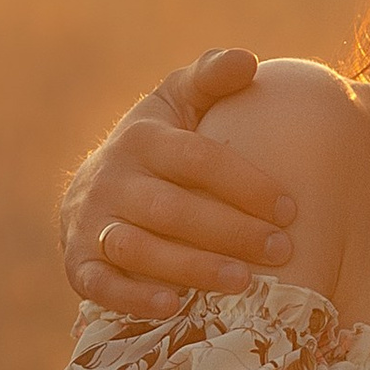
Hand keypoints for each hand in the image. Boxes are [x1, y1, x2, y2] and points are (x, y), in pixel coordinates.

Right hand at [58, 50, 297, 319]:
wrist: (93, 188)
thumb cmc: (159, 146)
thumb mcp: (178, 102)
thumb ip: (210, 77)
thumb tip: (247, 62)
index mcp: (141, 138)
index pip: (197, 159)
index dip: (245, 183)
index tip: (291, 209)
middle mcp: (111, 180)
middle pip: (171, 209)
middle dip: (230, 231)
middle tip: (281, 250)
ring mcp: (91, 224)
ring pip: (138, 248)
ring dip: (191, 267)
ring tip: (244, 282)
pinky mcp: (77, 264)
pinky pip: (100, 285)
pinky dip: (133, 298)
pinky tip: (175, 307)